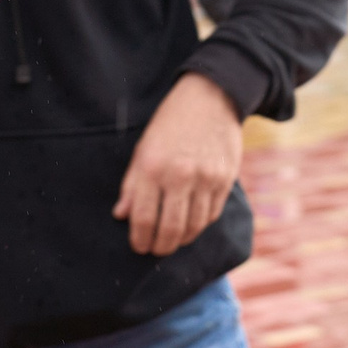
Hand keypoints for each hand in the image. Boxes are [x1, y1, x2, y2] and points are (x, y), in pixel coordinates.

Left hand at [113, 74, 243, 256]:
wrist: (212, 97)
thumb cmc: (171, 123)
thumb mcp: (143, 148)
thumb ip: (132, 184)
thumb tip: (121, 215)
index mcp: (153, 167)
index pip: (144, 219)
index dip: (140, 240)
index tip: (138, 246)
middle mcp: (181, 176)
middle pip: (170, 229)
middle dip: (160, 247)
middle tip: (155, 250)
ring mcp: (207, 179)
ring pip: (194, 227)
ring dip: (181, 240)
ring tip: (172, 241)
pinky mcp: (226, 180)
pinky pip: (211, 215)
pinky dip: (199, 225)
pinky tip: (191, 225)